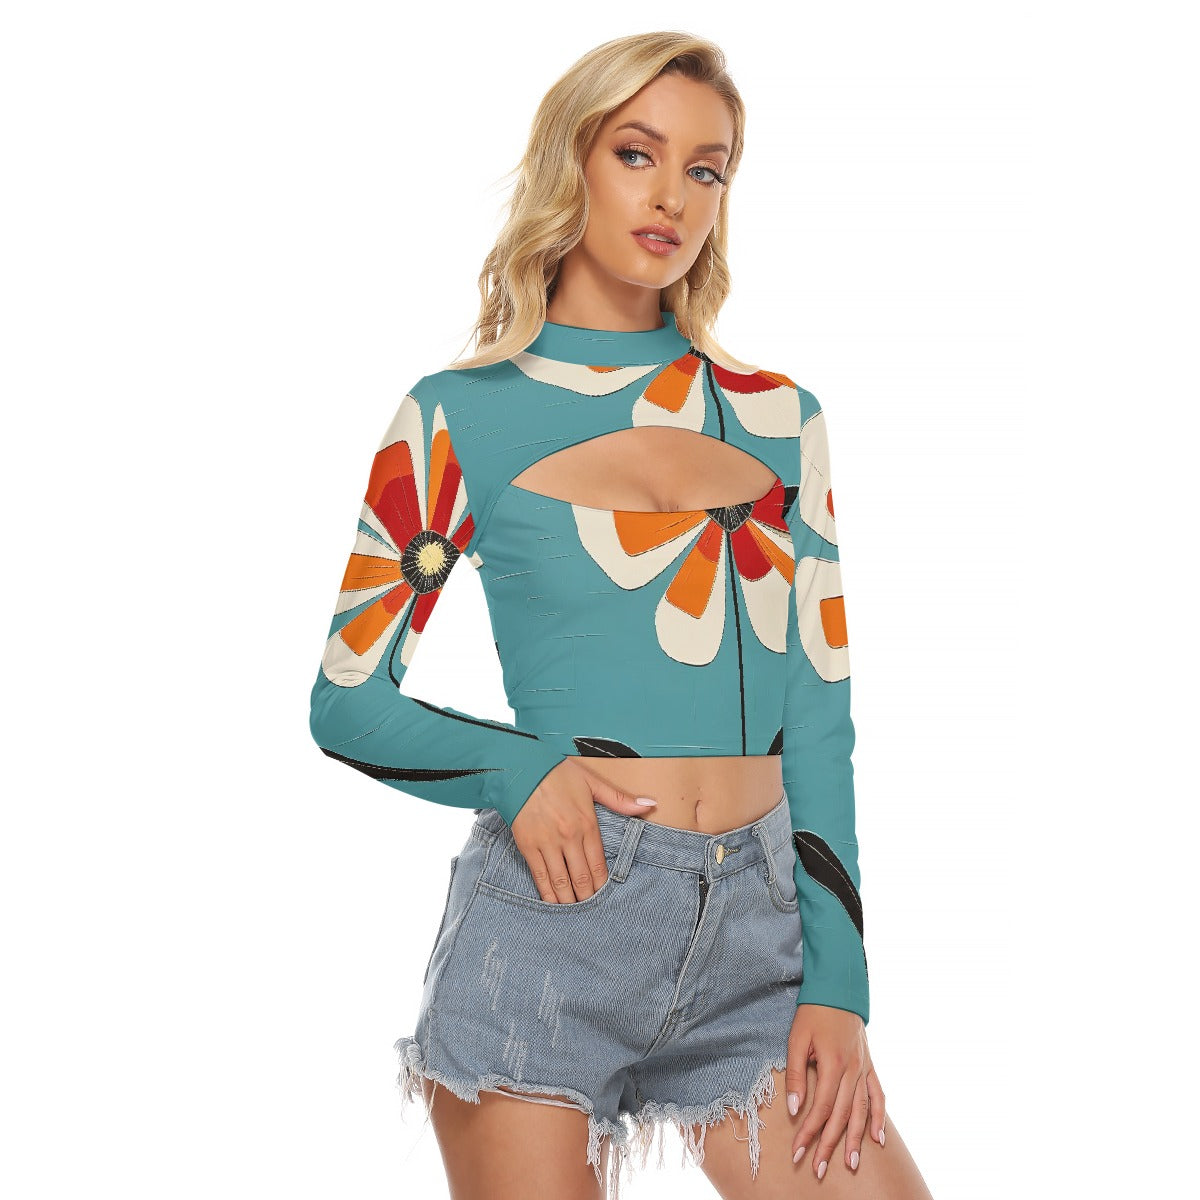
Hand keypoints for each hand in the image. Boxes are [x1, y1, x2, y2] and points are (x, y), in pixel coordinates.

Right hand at [508, 759, 657, 902]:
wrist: (521, 766)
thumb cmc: (557, 772)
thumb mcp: (591, 781)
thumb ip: (620, 799)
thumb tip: (650, 805)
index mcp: (587, 823)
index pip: (598, 864)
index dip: (601, 884)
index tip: (604, 895)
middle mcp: (569, 837)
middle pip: (581, 878)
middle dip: (587, 897)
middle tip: (591, 910)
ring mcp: (547, 843)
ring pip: (561, 882)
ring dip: (569, 900)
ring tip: (575, 911)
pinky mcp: (528, 845)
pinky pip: (539, 876)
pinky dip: (547, 893)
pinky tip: (552, 904)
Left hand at [786, 1004, 886, 1177]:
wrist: (838, 989)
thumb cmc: (813, 1012)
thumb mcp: (797, 1039)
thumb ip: (797, 1075)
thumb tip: (795, 1109)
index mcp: (833, 1063)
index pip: (821, 1107)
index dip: (809, 1132)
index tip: (798, 1152)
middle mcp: (853, 1070)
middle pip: (842, 1116)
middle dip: (829, 1144)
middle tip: (819, 1169)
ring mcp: (864, 1068)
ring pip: (861, 1111)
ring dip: (856, 1139)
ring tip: (851, 1164)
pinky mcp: (870, 1065)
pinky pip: (878, 1095)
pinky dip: (879, 1117)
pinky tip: (878, 1139)